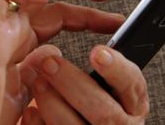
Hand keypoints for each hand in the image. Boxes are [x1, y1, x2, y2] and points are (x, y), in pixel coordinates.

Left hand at [20, 45, 148, 123]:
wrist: (84, 124)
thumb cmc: (91, 106)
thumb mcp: (106, 86)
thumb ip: (98, 64)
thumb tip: (59, 48)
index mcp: (133, 105)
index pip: (133, 85)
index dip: (117, 69)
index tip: (97, 52)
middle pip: (104, 112)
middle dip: (73, 84)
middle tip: (50, 63)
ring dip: (53, 104)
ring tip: (38, 84)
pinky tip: (31, 112)